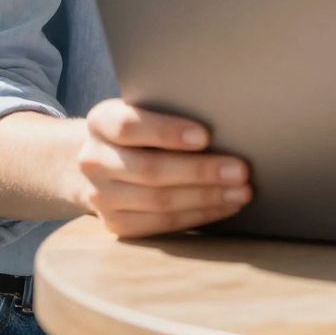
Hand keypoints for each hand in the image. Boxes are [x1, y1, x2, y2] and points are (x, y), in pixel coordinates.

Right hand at [73, 100, 250, 238]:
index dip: (167, 132)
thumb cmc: (140, 129)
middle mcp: (93, 160)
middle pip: (150, 170)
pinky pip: (160, 224)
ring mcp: (99, 196)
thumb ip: (172, 111)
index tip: (205, 136)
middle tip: (241, 170)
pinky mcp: (114, 223)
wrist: (100, 161)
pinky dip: (197, 215)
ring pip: (158, 201)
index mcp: (101, 122)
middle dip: (201, 171)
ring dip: (206, 198)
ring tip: (241, 191)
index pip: (129, 126)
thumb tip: (227, 120)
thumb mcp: (145, 110)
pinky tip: (224, 206)